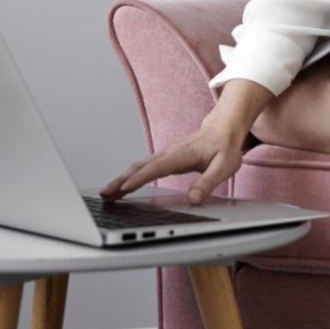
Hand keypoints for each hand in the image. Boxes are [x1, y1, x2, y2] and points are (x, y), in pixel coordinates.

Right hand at [100, 121, 244, 205]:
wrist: (223, 129)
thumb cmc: (224, 147)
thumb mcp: (224, 167)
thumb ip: (208, 182)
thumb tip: (193, 199)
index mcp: (182, 154)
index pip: (156, 167)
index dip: (139, 178)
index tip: (124, 188)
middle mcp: (169, 153)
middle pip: (140, 166)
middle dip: (120, 180)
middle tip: (105, 194)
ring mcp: (165, 155)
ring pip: (138, 166)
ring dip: (121, 179)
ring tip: (106, 194)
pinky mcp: (164, 159)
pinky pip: (142, 167)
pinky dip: (129, 176)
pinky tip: (122, 187)